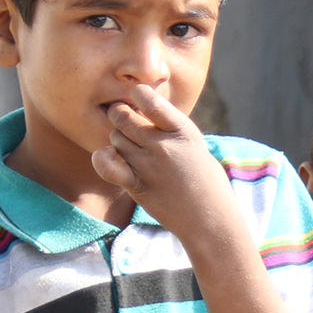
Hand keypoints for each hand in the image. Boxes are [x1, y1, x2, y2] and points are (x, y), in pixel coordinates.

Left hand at [91, 85, 233, 238]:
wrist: (210, 219)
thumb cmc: (206, 180)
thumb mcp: (195, 145)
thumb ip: (170, 129)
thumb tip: (141, 111)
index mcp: (183, 131)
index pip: (149, 99)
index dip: (137, 94)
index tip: (138, 98)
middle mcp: (164, 145)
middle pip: (123, 117)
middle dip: (120, 115)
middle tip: (125, 121)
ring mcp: (149, 166)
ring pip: (115, 137)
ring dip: (117, 139)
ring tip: (130, 147)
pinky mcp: (137, 186)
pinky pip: (106, 165)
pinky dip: (102, 158)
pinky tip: (110, 158)